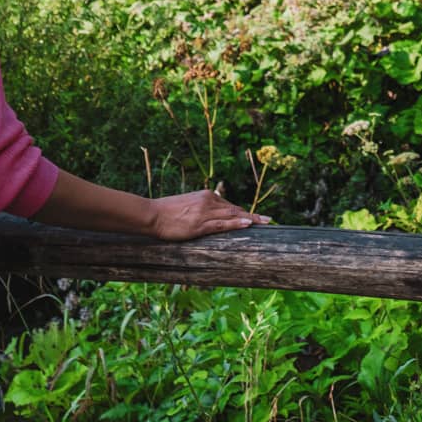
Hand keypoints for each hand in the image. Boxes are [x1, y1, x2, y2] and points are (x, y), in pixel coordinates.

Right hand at [145, 189, 270, 240]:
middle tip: (269, 220)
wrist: (152, 214)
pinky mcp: (199, 225)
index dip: (244, 212)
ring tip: (266, 223)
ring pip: (232, 215)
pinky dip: (236, 223)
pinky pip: (222, 224)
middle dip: (253, 216)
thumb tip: (210, 215)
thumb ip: (201, 208)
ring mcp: (204, 213)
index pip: (229, 205)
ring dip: (251, 219)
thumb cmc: (166, 212)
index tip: (256, 217)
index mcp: (206, 196)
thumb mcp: (187, 206)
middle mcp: (208, 201)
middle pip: (235, 209)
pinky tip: (248, 224)